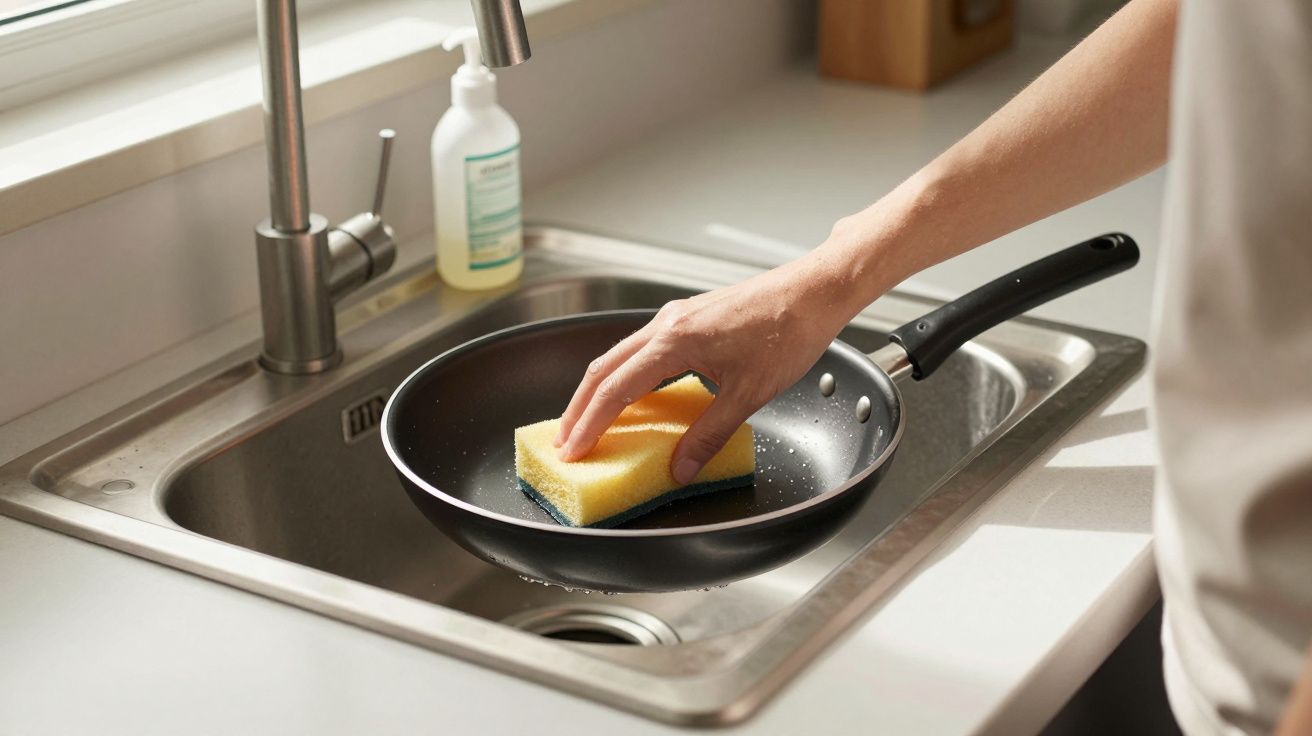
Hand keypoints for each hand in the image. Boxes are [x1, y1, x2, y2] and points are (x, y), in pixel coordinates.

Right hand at [553, 252, 862, 483]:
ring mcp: (676, 317)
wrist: (814, 291)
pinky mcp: (689, 317)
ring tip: (587, 422)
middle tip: (565, 442)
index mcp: (674, 341)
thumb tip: (681, 466)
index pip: (615, 389)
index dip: (590, 424)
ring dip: (599, 390)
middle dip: (579, 408)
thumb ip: (710, 433)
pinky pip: (641, 349)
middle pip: (603, 368)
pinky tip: (630, 395)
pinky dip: (623, 374)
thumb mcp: (749, 394)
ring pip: (619, 355)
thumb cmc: (789, 332)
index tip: (574, 450)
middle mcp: (667, 324)